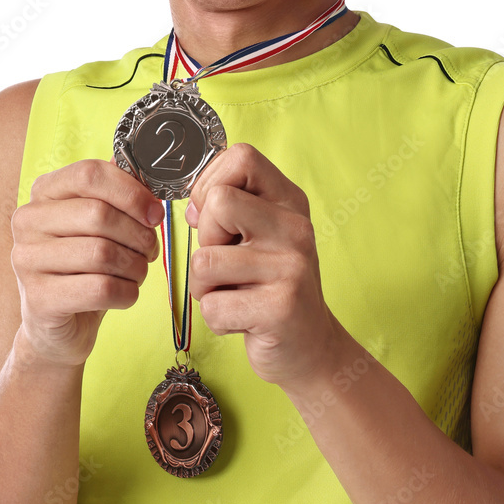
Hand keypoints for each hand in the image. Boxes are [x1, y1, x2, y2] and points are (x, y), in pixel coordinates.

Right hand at [10, 159, 162, 365]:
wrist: (58, 325)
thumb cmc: (85, 266)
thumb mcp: (99, 224)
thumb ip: (117, 193)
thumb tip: (148, 173)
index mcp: (44, 192)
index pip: (90, 173)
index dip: (131, 191)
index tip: (154, 213)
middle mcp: (27, 221)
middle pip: (99, 214)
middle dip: (138, 234)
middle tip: (150, 249)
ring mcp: (26, 260)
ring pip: (102, 253)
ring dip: (135, 266)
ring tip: (138, 271)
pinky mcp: (38, 300)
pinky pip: (100, 289)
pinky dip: (127, 292)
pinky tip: (126, 293)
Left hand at [186, 143, 338, 386]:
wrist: (311, 346)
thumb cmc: (272, 286)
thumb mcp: (262, 235)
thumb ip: (234, 209)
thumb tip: (192, 206)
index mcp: (290, 201)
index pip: (242, 157)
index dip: (210, 183)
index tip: (213, 216)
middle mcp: (296, 227)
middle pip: (218, 202)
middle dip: (206, 239)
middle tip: (227, 263)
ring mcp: (291, 267)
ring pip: (204, 261)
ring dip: (205, 288)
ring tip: (235, 296)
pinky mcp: (280, 308)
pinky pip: (212, 306)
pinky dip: (217, 320)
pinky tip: (244, 321)